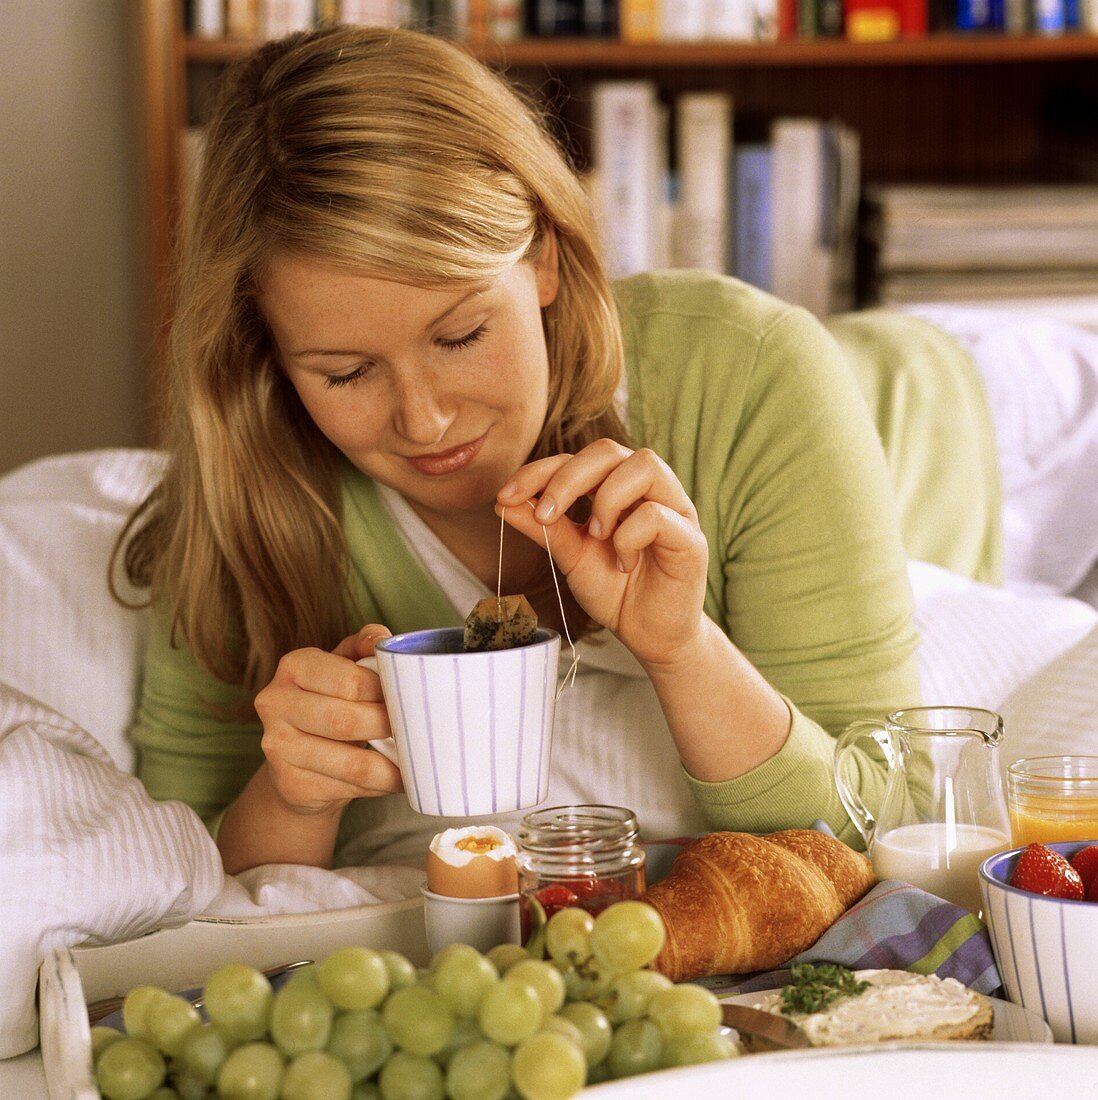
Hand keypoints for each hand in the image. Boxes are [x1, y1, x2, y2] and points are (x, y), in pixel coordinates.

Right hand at [253, 624, 402, 817]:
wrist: (297, 759)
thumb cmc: (331, 702)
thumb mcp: (344, 666)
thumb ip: (365, 646)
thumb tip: (381, 640)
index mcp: (294, 666)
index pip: (350, 680)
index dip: (385, 692)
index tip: (405, 697)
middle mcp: (276, 703)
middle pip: (346, 721)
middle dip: (388, 727)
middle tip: (413, 730)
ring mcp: (277, 747)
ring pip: (351, 763)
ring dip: (392, 766)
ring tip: (415, 761)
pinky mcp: (289, 784)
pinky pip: (348, 788)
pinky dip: (380, 785)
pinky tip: (395, 779)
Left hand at [496, 440, 708, 666]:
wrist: (649, 636)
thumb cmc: (616, 590)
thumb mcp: (570, 556)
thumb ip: (544, 527)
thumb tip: (502, 502)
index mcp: (617, 486)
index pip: (577, 458)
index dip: (539, 470)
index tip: (506, 496)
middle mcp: (648, 489)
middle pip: (609, 450)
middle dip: (568, 478)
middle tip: (546, 515)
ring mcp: (675, 509)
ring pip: (644, 465)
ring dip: (607, 499)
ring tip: (595, 537)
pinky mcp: (691, 538)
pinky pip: (658, 514)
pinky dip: (629, 537)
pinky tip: (624, 564)